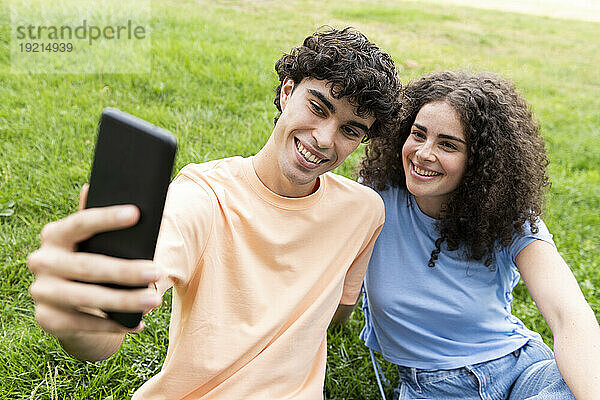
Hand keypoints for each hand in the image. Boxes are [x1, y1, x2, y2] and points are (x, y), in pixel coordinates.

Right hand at [27, 184, 162, 337]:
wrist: (67, 303)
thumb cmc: (90, 260)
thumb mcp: (93, 242)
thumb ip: (98, 221)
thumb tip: (95, 187)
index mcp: (54, 234)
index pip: (81, 223)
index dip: (107, 218)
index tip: (137, 214)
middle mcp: (41, 261)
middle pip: (88, 266)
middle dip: (126, 271)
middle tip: (157, 271)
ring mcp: (41, 291)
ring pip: (88, 298)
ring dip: (125, 301)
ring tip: (155, 300)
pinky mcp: (47, 318)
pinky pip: (85, 323)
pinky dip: (114, 324)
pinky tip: (139, 322)